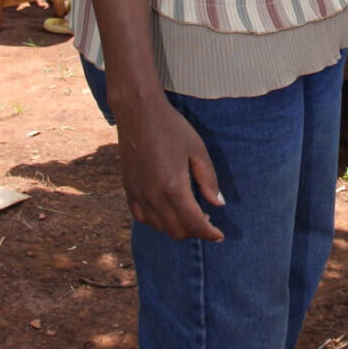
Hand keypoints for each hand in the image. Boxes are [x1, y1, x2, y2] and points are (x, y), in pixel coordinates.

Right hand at [112, 94, 223, 240]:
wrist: (138, 112)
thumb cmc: (171, 127)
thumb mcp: (198, 149)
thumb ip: (208, 179)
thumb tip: (218, 203)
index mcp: (174, 188)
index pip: (194, 224)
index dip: (209, 233)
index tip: (219, 236)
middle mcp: (154, 197)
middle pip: (177, 231)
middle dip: (195, 231)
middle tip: (206, 219)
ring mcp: (138, 195)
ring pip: (159, 227)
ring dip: (176, 226)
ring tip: (188, 213)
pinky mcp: (128, 190)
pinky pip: (142, 218)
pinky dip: (156, 220)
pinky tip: (166, 209)